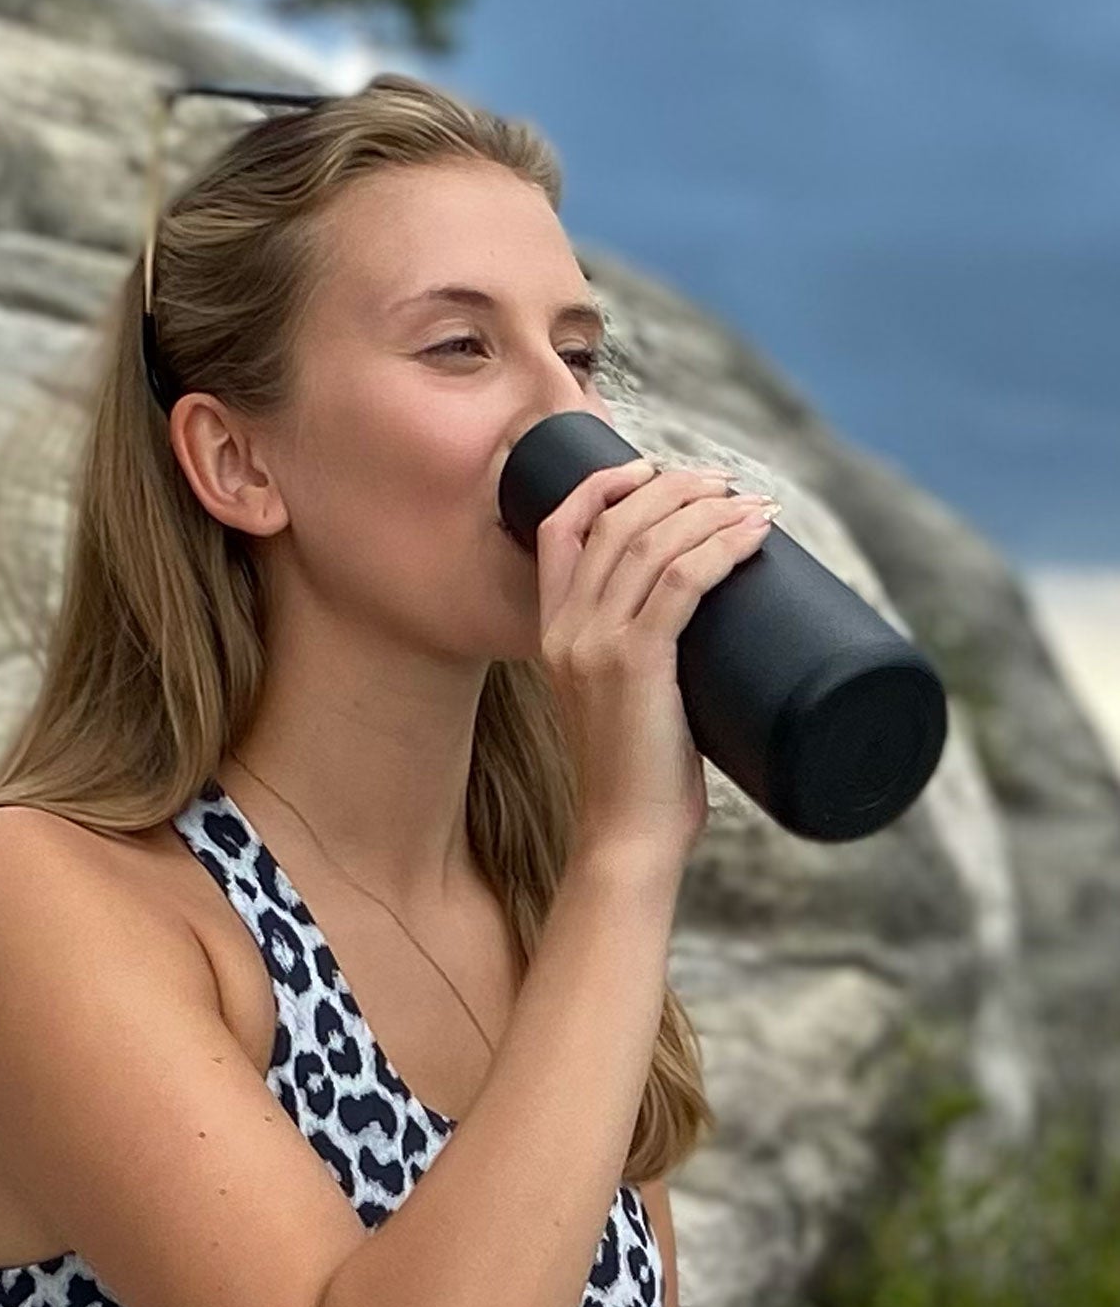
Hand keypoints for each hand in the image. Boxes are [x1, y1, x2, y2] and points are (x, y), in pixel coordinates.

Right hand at [534, 459, 775, 862]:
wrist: (628, 835)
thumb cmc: (642, 775)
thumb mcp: (623, 700)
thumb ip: (642, 656)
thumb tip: (710, 620)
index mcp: (552, 633)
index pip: (560, 529)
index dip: (604, 484)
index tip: (654, 470)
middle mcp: (565, 630)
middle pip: (614, 522)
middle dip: (675, 488)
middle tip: (724, 486)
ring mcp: (594, 646)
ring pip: (650, 543)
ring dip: (708, 510)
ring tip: (752, 504)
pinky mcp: (634, 665)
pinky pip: (680, 582)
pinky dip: (721, 548)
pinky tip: (753, 534)